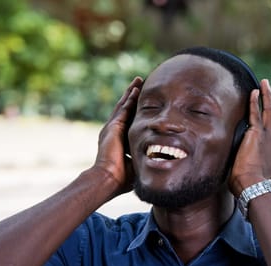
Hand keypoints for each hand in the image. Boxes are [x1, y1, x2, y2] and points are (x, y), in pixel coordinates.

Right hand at [93, 77, 142, 194]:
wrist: (109, 179)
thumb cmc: (122, 178)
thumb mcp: (137, 164)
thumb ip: (145, 157)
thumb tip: (161, 159)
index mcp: (118, 140)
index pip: (128, 121)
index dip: (135, 110)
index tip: (144, 102)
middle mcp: (113, 132)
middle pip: (124, 109)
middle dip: (132, 96)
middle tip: (140, 84)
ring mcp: (111, 128)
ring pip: (123, 105)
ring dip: (131, 93)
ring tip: (138, 81)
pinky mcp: (113, 128)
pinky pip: (123, 110)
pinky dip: (129, 99)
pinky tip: (135, 90)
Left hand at [229, 79, 270, 196]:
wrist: (252, 186)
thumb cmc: (251, 186)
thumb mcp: (258, 175)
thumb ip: (256, 166)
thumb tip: (246, 168)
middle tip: (270, 91)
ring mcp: (269, 137)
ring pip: (270, 111)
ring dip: (268, 96)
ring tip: (265, 84)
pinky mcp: (257, 134)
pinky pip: (256, 113)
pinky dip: (255, 101)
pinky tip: (255, 91)